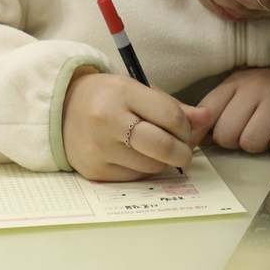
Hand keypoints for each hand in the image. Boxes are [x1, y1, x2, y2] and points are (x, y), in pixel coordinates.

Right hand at [62, 70, 213, 181]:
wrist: (61, 109)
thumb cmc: (108, 97)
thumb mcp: (138, 91)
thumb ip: (174, 106)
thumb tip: (208, 118)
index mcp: (121, 92)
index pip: (170, 116)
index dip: (186, 127)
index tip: (185, 130)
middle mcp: (107, 119)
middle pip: (162, 146)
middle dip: (182, 152)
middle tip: (183, 150)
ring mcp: (99, 148)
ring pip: (151, 166)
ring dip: (162, 162)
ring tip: (155, 150)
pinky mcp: (95, 171)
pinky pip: (134, 178)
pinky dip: (142, 170)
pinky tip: (135, 157)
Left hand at [194, 63, 269, 154]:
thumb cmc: (268, 91)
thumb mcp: (239, 92)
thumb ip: (215, 112)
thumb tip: (193, 140)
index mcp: (235, 82)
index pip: (206, 111)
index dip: (201, 133)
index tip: (207, 142)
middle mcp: (256, 87)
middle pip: (227, 134)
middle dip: (234, 142)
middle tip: (247, 133)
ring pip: (251, 143)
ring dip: (258, 146)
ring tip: (266, 132)